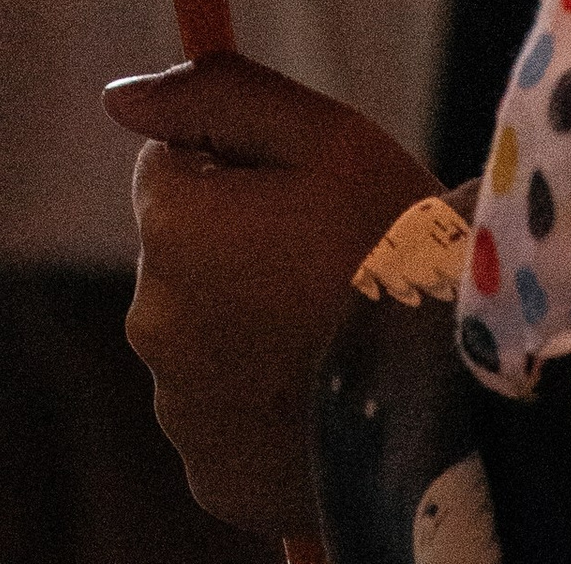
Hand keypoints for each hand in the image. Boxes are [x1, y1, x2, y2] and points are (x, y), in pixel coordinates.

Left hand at [110, 53, 439, 538]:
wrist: (449, 389)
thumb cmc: (394, 242)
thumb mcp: (325, 138)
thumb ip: (216, 97)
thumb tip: (120, 96)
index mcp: (172, 226)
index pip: (168, 168)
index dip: (233, 169)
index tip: (294, 193)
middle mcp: (153, 320)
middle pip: (180, 257)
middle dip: (233, 251)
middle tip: (323, 265)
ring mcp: (180, 407)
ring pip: (201, 339)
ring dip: (244, 328)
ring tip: (329, 335)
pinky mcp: (211, 473)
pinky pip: (223, 417)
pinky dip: (259, 403)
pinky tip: (317, 395)